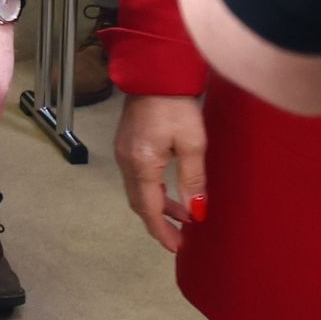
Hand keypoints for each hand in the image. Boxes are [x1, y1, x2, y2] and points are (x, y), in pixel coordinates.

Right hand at [113, 90, 208, 252]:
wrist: (154, 72)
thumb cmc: (176, 105)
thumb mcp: (192, 144)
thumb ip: (193, 180)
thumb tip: (197, 212)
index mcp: (141, 165)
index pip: (150, 209)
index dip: (163, 231)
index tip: (177, 247)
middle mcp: (126, 162)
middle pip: (139, 203)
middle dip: (160, 222)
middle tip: (180, 236)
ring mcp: (123, 152)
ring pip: (137, 191)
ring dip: (158, 205)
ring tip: (183, 214)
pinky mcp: (126, 143)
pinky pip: (136, 177)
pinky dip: (152, 190)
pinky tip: (169, 189)